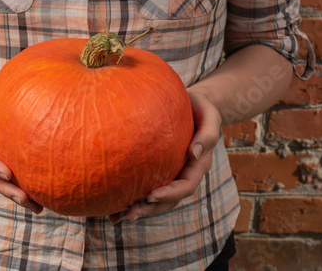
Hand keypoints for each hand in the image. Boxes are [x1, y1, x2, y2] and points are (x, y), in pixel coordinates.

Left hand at [108, 91, 220, 223]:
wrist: (192, 105)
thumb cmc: (200, 108)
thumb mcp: (210, 116)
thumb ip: (208, 134)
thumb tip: (194, 154)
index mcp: (198, 165)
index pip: (186, 185)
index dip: (170, 194)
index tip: (151, 196)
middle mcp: (184, 174)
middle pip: (168, 200)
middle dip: (149, 208)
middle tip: (129, 213)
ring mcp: (170, 174)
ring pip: (155, 199)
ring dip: (138, 209)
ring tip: (117, 216)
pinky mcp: (158, 170)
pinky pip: (145, 186)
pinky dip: (131, 198)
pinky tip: (112, 206)